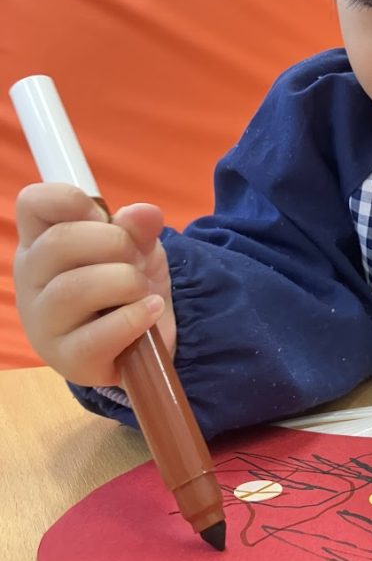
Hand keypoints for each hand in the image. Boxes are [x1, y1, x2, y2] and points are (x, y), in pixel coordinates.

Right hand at [14, 183, 175, 386]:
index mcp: (41, 242)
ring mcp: (43, 323)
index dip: (73, 201)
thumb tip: (145, 213)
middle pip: (58, 242)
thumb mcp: (139, 248)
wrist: (146, 341)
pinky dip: (134, 318)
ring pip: (74, 289)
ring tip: (143, 289)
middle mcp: (32, 280)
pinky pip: (96, 336)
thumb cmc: (126, 285)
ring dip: (126, 282)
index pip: (33, 204)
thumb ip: (138, 228)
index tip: (103, 216)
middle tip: (135, 259)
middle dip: (114, 242)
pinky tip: (151, 310)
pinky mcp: (67, 359)